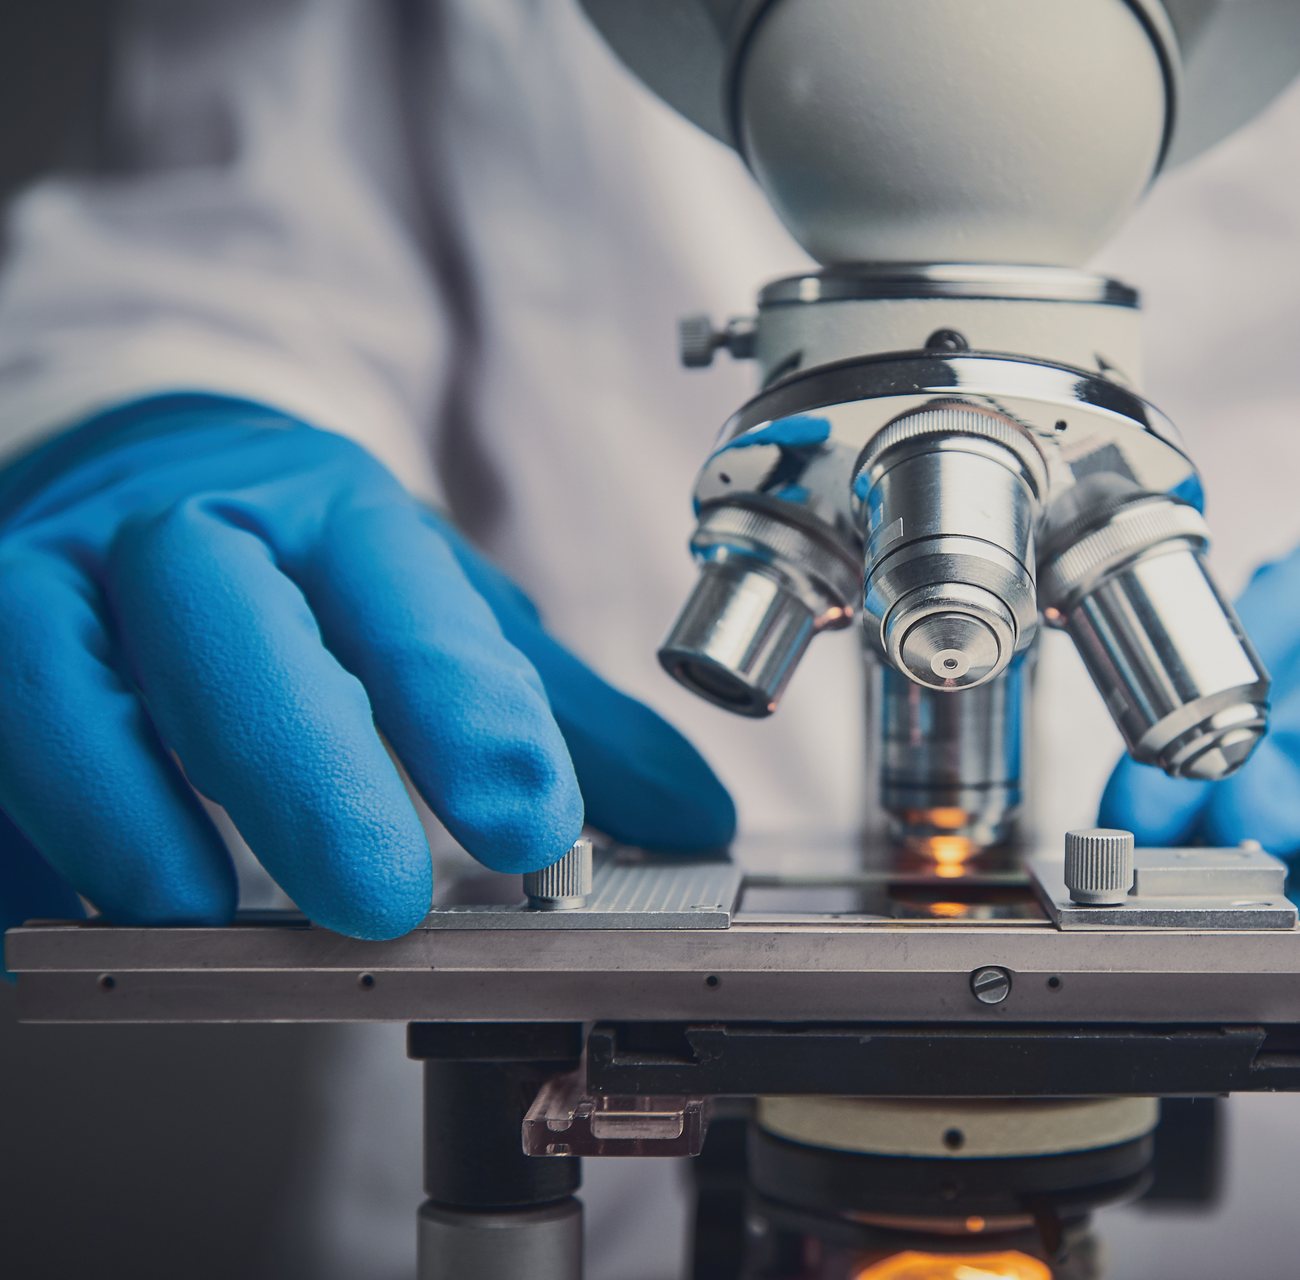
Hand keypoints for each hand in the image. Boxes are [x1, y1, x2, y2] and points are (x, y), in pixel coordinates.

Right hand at [0, 394, 731, 940]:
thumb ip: (547, 710)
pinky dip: (16, 841)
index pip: (406, 602)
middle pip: (227, 631)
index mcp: (329, 514)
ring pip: (50, 683)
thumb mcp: (431, 603)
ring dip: (120, 809)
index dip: (468, 712)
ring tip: (191, 912)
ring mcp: (46, 587)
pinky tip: (55, 914)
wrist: (138, 471)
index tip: (536, 825)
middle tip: (378, 897)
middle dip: (301, 768)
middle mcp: (180, 537)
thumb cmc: (297, 562)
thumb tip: (690, 815)